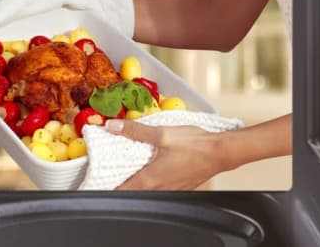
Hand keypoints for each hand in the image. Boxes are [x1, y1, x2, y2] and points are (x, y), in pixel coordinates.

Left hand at [106, 119, 222, 189]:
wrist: (222, 152)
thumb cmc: (196, 145)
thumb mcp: (162, 133)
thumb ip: (135, 131)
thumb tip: (113, 126)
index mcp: (151, 178)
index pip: (123, 191)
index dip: (107, 189)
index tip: (97, 183)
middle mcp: (160, 187)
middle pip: (133, 192)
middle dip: (119, 184)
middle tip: (108, 173)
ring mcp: (171, 188)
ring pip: (146, 190)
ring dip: (134, 182)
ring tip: (125, 170)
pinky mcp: (179, 185)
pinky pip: (159, 186)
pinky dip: (149, 179)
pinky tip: (149, 167)